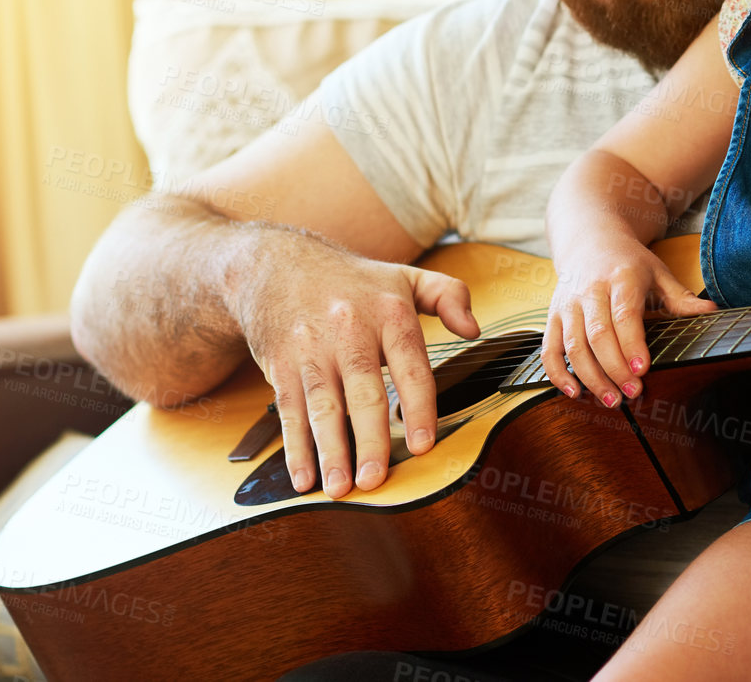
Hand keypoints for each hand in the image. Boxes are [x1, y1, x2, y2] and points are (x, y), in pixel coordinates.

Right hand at [230, 241, 478, 499]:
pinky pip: (290, 411)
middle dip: (369, 439)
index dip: (418, 407)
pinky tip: (303, 478)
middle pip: (363, 391)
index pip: (411, 365)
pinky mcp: (281, 364)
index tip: (422, 445)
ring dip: (330, 451)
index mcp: (389, 312)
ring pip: (322, 406)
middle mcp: (350, 330)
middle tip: (375, 480)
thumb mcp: (406, 276)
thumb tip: (474, 329)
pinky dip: (295, 448)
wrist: (276, 263)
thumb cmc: (352, 280)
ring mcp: (311, 348)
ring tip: (340, 489)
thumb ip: (449, 296)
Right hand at [541, 237, 716, 406]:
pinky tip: (574, 392)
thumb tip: (711, 311)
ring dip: (590, 377)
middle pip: (598, 335)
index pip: (624, 315)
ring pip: (573, 345)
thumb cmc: (628, 263)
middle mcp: (590, 291)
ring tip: (611, 401)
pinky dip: (558, 373)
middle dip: (614, 369)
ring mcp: (568, 305)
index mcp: (621, 278)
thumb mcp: (658, 272)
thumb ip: (681, 297)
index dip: (631, 345)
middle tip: (632, 394)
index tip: (643, 371)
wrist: (590, 240)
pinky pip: (549, 349)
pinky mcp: (552, 316)